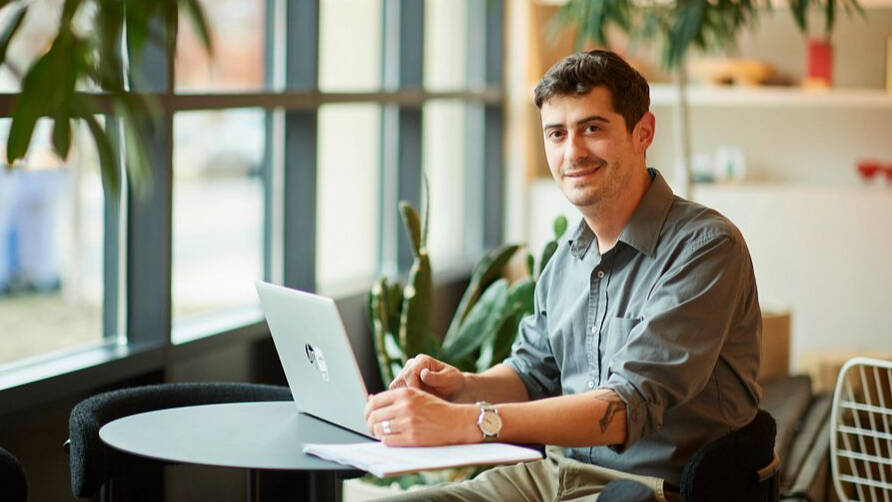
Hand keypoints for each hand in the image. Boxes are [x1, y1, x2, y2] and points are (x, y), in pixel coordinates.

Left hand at [364, 387, 478, 445]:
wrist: (456, 421)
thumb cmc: (436, 408)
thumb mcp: (416, 395)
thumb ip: (395, 397)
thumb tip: (370, 399)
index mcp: (404, 393)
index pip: (374, 402)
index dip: (367, 411)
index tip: (368, 416)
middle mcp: (404, 407)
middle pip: (373, 417)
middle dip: (370, 424)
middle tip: (372, 428)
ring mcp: (407, 423)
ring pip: (379, 429)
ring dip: (377, 433)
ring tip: (382, 434)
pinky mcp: (411, 438)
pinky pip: (388, 441)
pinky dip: (386, 441)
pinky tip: (392, 439)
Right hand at [389, 354, 465, 400]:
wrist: (454, 390)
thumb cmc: (454, 384)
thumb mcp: (451, 379)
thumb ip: (437, 377)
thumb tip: (423, 374)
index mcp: (422, 360)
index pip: (409, 374)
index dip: (414, 388)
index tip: (423, 400)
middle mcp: (411, 364)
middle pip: (399, 382)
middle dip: (408, 396)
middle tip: (420, 405)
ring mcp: (405, 374)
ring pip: (395, 390)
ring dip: (404, 400)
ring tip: (419, 406)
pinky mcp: (402, 385)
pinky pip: (396, 395)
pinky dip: (403, 402)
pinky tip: (414, 408)